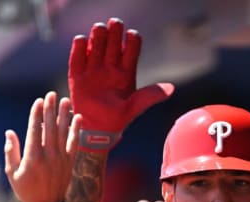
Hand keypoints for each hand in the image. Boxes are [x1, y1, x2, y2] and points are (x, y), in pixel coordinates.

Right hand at [4, 91, 81, 201]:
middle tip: (51, 95)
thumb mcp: (12, 172)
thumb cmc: (26, 189)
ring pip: (64, 132)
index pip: (35, 130)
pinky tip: (78, 118)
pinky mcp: (70, 162)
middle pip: (50, 128)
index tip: (38, 101)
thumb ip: (11, 151)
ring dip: (65, 115)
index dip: (37, 115)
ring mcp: (61, 158)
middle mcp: (49, 156)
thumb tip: (10, 132)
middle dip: (51, 110)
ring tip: (65, 101)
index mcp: (33, 157)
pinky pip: (75, 142)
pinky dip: (76, 130)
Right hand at [68, 18, 173, 134]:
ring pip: (96, 47)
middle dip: (114, 33)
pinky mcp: (78, 76)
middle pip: (112, 45)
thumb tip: (172, 89)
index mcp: (126, 72)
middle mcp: (110, 68)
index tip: (132, 35)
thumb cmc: (119, 118)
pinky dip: (78, 48)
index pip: (131, 51)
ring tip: (100, 28)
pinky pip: (77, 59)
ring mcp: (94, 71)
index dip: (132, 41)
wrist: (98, 130)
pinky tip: (81, 39)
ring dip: (97, 37)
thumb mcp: (136, 106)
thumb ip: (151, 95)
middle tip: (116, 23)